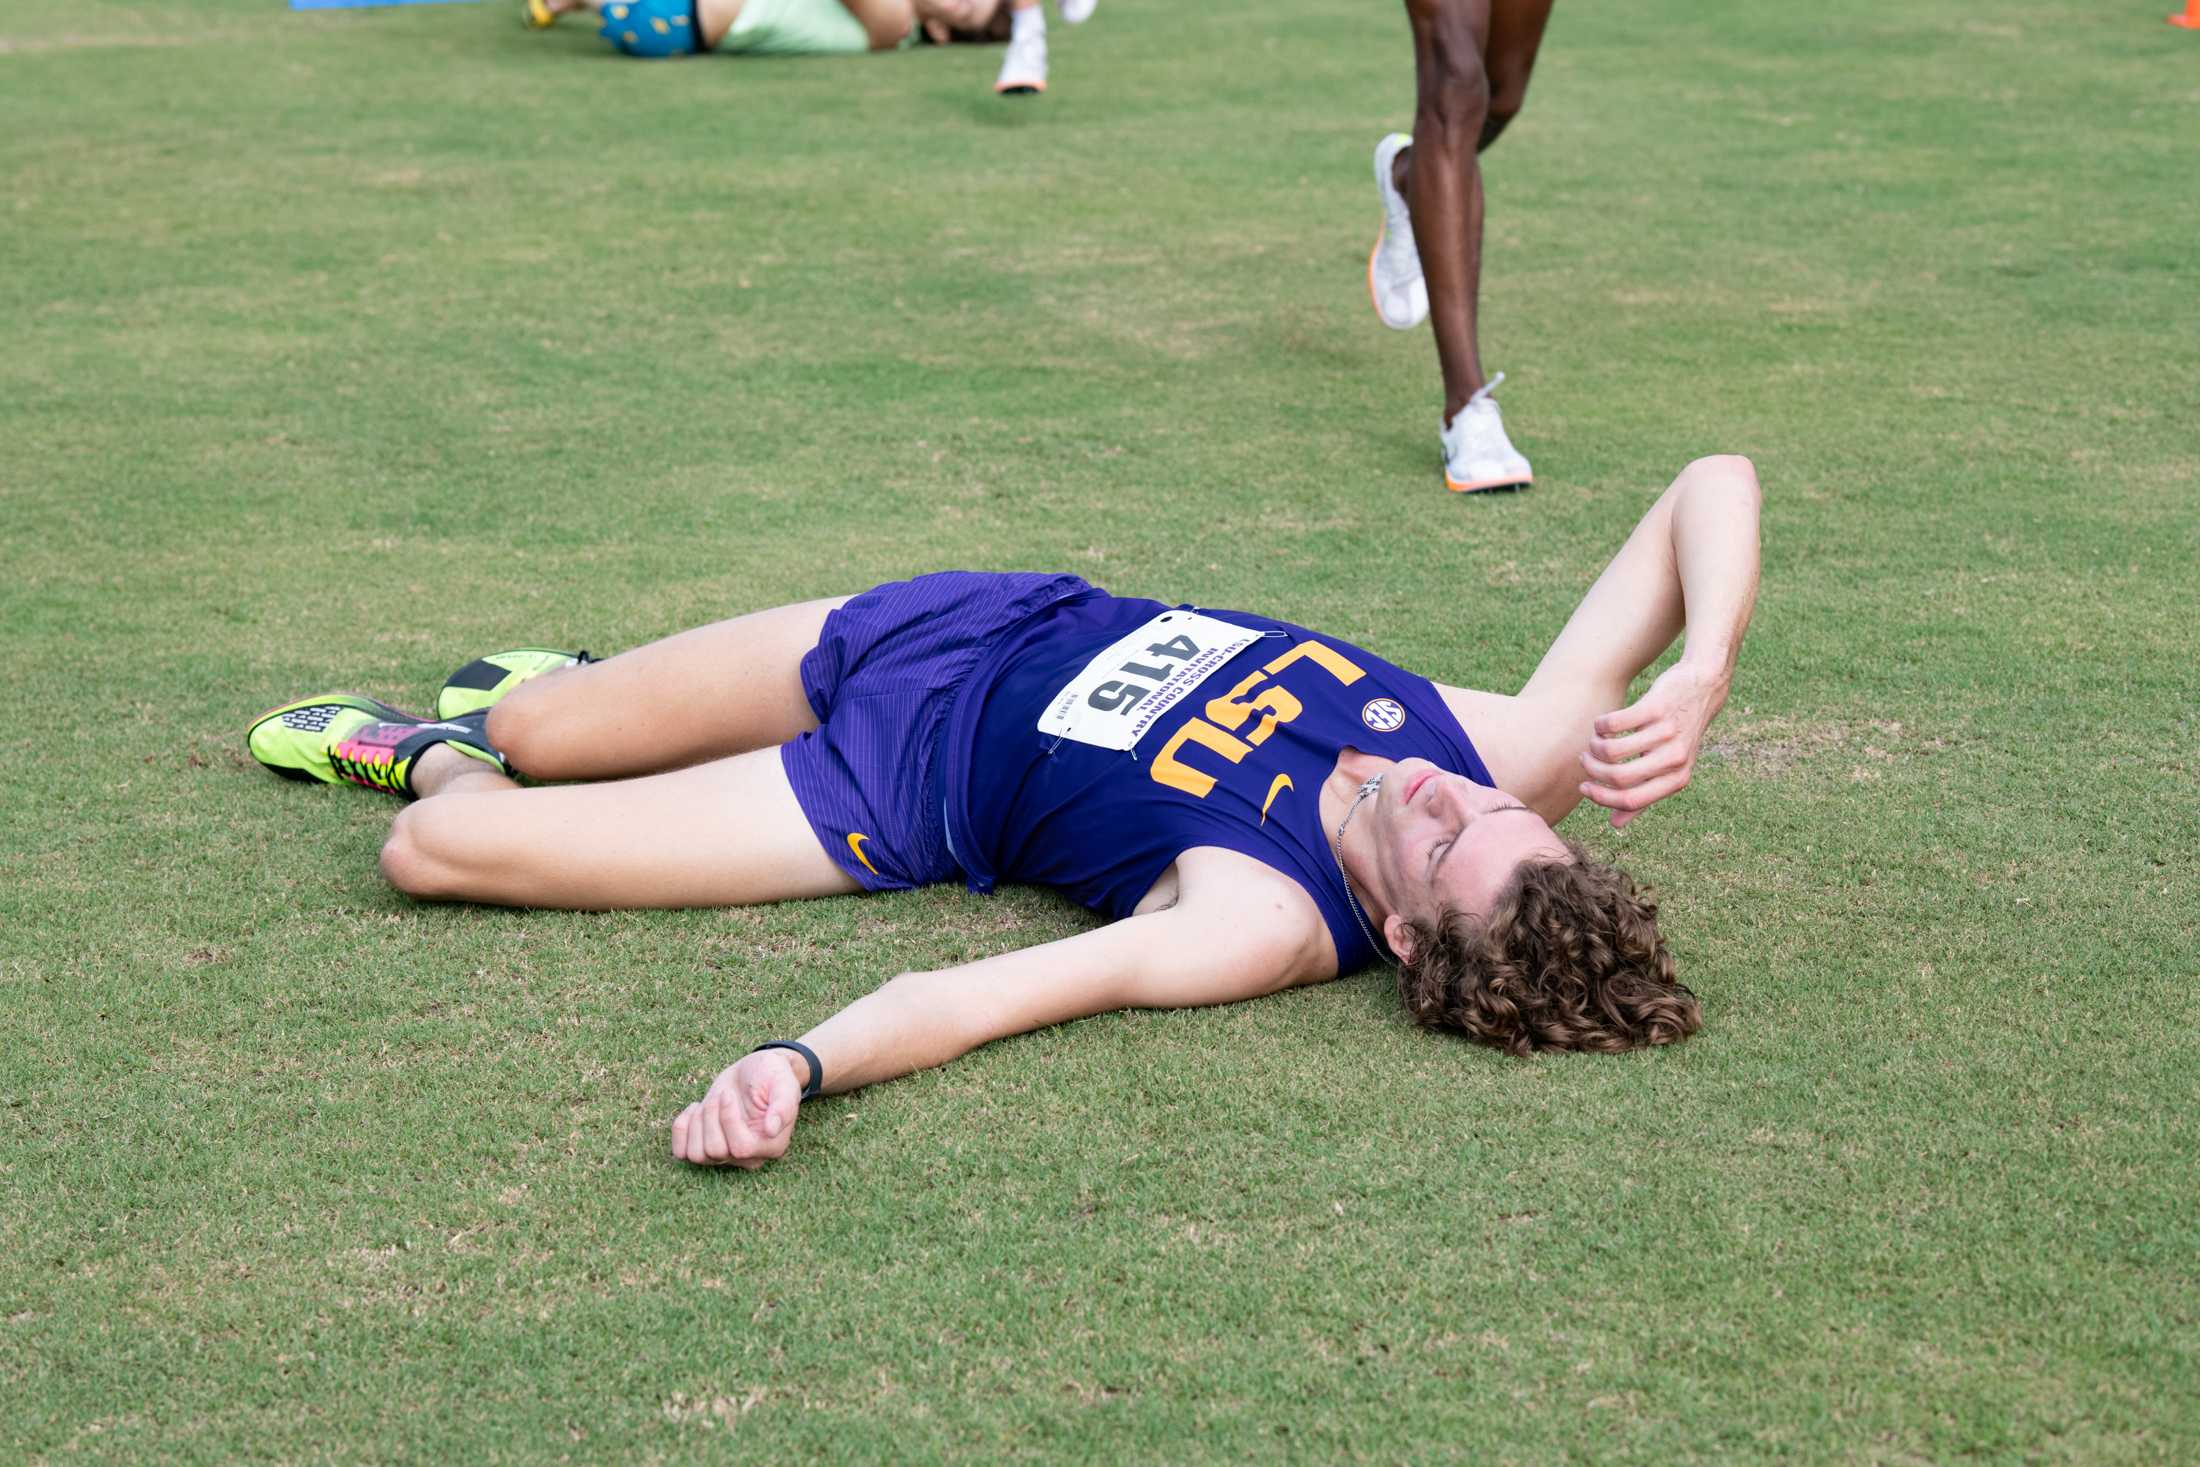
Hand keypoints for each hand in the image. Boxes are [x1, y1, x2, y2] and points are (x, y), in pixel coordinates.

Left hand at [671, 1050, 803, 1168]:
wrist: (756, 1071)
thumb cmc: (772, 1076)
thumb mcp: (783, 1084)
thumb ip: (783, 1106)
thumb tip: (772, 1130)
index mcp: (771, 1146)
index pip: (741, 1148)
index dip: (728, 1121)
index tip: (728, 1095)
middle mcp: (748, 1157)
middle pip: (715, 1151)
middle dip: (711, 1117)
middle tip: (721, 1094)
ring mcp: (725, 1154)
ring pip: (696, 1155)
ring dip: (697, 1122)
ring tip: (710, 1101)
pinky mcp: (705, 1146)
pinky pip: (681, 1152)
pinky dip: (681, 1130)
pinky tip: (695, 1108)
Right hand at [1578, 659, 1729, 828]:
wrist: (1702, 687)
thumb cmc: (1680, 732)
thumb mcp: (1670, 767)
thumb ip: (1645, 794)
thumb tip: (1615, 825)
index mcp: (1677, 779)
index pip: (1632, 800)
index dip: (1602, 798)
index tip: (1584, 788)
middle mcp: (1675, 758)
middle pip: (1619, 777)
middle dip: (1593, 771)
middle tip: (1585, 760)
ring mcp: (1666, 733)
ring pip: (1612, 750)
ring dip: (1594, 747)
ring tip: (1594, 741)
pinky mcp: (1656, 708)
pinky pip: (1614, 723)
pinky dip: (1600, 725)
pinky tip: (1602, 724)